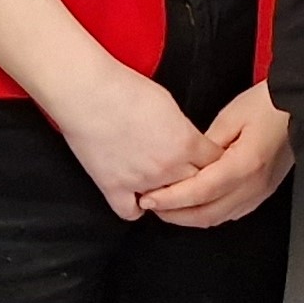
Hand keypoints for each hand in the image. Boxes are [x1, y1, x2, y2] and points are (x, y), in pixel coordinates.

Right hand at [37, 57, 219, 219]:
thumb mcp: (169, 104)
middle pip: (196, 187)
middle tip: (187, 174)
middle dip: (195, 181)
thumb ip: (184, 130)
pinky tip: (136, 196)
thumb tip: (187, 142)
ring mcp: (140, 181)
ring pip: (167, 204)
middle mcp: (167, 167)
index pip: (215, 164)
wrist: (88, 92)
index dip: (214, 162)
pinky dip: (135, 207)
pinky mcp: (113, 187)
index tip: (208, 162)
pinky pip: (131, 212)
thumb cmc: (124, 89)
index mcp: (185, 143)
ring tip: (163, 184)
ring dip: (167, 196)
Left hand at [137, 81, 294, 226]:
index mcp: (245, 165)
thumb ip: (206, 145)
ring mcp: (261, 191)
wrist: (302, 105)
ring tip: (169, 206)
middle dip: (175, 214)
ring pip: (219, 218)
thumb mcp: (231, 116)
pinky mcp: (264, 190)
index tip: (149, 198)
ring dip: (191, 217)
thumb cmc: (271, 104)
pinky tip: (196, 205)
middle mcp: (254, 185)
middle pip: (207, 214)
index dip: (171, 199)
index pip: (200, 192)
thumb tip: (186, 163)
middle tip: (152, 205)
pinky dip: (209, 213)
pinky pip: (232, 212)